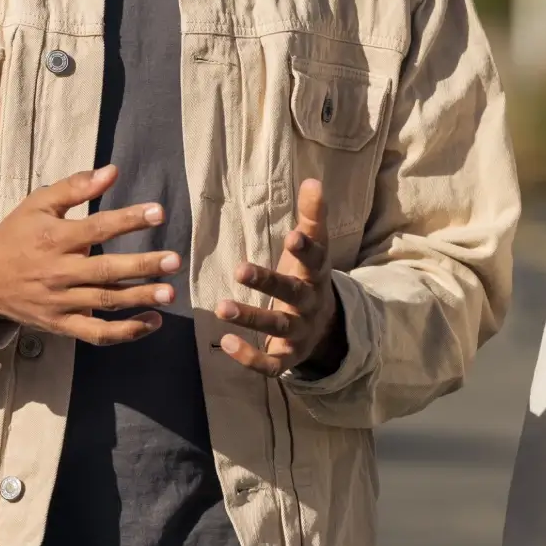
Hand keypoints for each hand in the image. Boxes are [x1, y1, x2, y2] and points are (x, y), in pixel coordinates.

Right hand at [0, 164, 180, 345]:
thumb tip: (113, 171)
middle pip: (106, 270)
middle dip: (142, 266)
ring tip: (170, 292)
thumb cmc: (16, 235)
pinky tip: (153, 322)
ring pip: (105, 302)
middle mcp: (59, 272)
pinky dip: (125, 332)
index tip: (159, 212)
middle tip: (174, 260)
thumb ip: (75, 187)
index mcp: (55, 238)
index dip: (129, 220)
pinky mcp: (61, 324)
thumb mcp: (38, 204)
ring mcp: (60, 302)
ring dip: (140, 298)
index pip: (97, 228)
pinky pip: (96, 334)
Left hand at [215, 178, 343, 376]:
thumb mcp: (314, 248)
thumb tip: (313, 180)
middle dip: (268, 283)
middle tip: (240, 268)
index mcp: (316, 274)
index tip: (293, 236)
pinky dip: (250, 358)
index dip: (307, 249)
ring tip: (221, 307)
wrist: (325, 327)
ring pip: (277, 328)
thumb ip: (312, 216)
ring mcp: (299, 333)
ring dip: (250, 318)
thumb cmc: (308, 278)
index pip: (315, 260)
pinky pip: (270, 364)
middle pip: (292, 294)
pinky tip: (225, 344)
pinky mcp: (287, 358)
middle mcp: (309, 304)